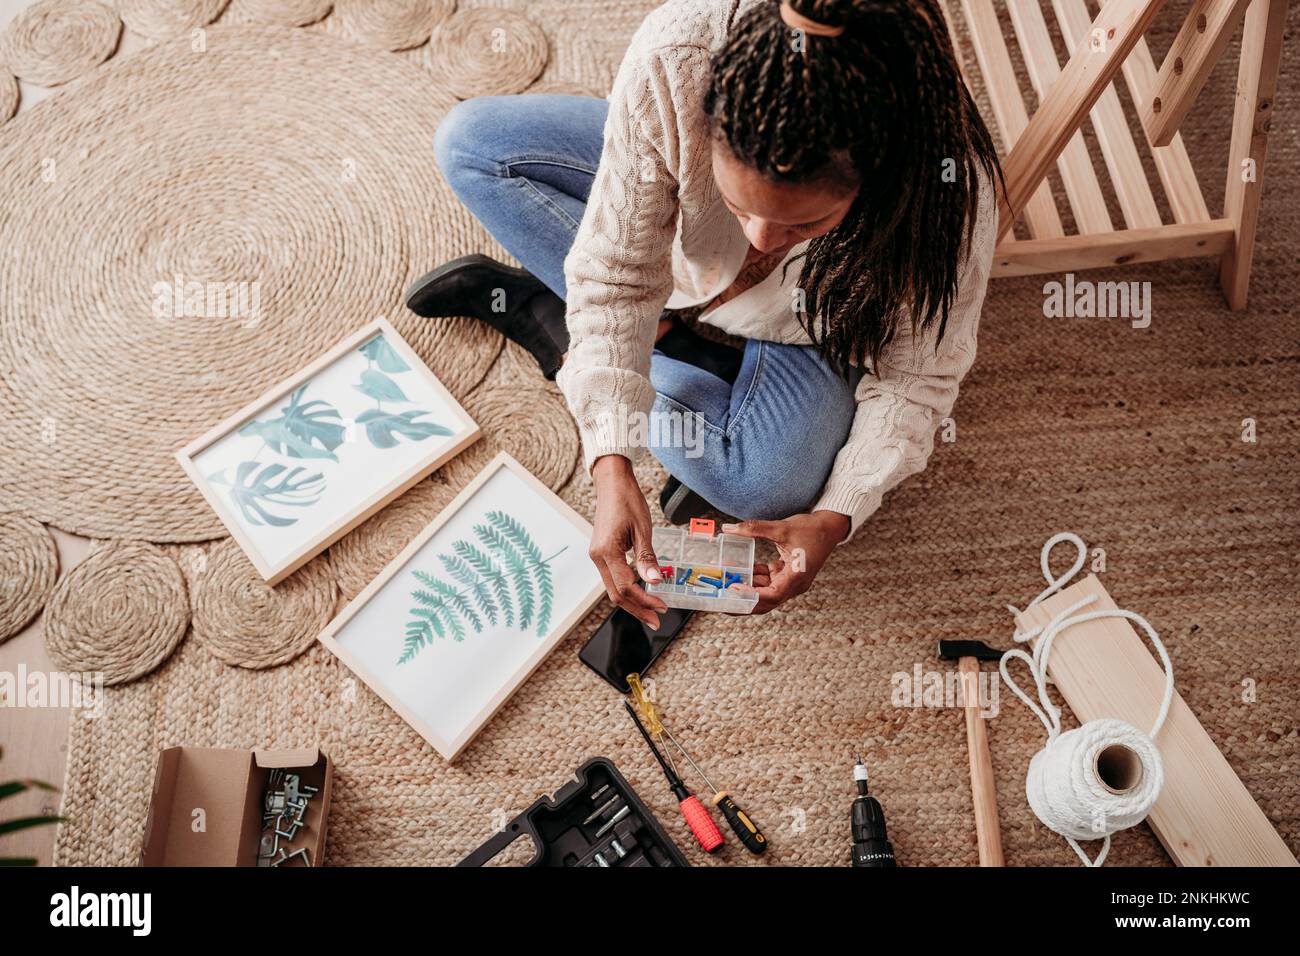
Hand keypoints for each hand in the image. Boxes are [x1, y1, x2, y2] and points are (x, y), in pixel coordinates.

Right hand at [588, 455, 667, 627]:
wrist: (612, 483)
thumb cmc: (628, 501)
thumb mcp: (642, 529)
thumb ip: (647, 558)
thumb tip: (655, 582)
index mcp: (607, 551)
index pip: (626, 587)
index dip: (645, 600)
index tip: (663, 606)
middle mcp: (597, 557)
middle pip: (616, 594)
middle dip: (637, 609)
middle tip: (656, 619)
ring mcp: (597, 556)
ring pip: (612, 588)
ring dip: (631, 602)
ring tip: (650, 610)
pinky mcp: (600, 553)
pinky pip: (612, 578)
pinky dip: (626, 589)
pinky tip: (640, 592)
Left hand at [722, 511, 849, 613]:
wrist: (830, 527)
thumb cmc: (812, 529)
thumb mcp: (781, 528)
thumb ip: (754, 528)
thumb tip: (729, 528)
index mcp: (797, 577)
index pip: (772, 595)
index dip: (752, 595)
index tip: (734, 589)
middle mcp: (794, 584)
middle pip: (766, 602)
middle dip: (744, 603)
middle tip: (721, 601)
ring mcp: (791, 581)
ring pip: (765, 593)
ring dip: (747, 589)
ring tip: (725, 585)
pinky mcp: (787, 575)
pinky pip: (768, 582)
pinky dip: (754, 578)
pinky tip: (738, 571)